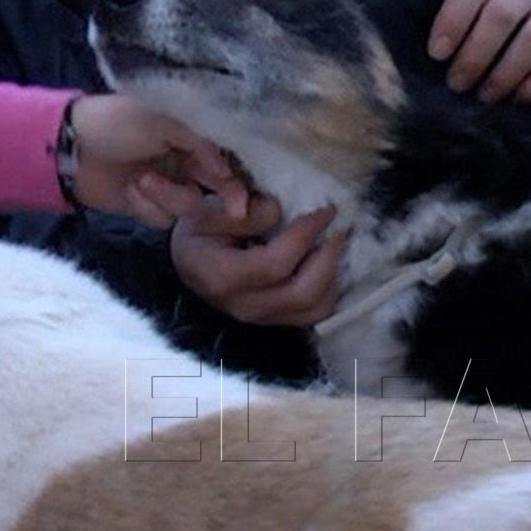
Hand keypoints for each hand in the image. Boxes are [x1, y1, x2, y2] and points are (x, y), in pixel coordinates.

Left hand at [68, 95, 248, 225]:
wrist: (69, 147)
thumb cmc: (116, 121)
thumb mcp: (163, 120)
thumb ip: (201, 144)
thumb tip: (228, 172)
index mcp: (191, 133)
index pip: (227, 160)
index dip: (238, 181)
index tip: (243, 202)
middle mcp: (185, 160)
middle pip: (217, 187)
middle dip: (219, 196)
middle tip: (232, 210)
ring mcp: (167, 185)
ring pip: (190, 207)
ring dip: (168, 196)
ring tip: (141, 181)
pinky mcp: (147, 206)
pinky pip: (163, 219)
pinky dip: (147, 207)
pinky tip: (130, 192)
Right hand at [170, 193, 348, 326]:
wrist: (189, 266)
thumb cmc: (198, 234)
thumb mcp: (205, 212)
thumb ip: (237, 208)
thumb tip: (276, 210)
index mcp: (223, 277)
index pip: (275, 263)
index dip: (306, 236)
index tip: (325, 210)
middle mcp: (244, 306)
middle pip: (302, 292)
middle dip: (329, 258)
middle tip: (341, 228)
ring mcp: (262, 319)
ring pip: (314, 309)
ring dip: (335, 275)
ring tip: (340, 243)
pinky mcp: (276, 321)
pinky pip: (314, 314)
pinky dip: (330, 290)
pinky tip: (331, 264)